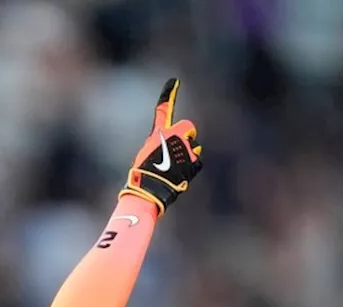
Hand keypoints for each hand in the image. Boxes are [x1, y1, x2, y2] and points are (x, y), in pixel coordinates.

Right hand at [119, 78, 202, 214]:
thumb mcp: (146, 156)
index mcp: (159, 134)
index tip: (175, 81)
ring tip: (175, 169)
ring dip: (188, 155)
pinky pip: (197, 162)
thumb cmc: (144, 176)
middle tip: (179, 151)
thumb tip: (168, 150)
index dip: (168, 95)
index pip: (163, 110)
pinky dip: (192, 169)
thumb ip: (159, 146)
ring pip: (194, 147)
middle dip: (187, 136)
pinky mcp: (194, 160)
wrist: (151, 188)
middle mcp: (174, 136)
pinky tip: (181, 176)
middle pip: (189, 127)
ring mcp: (185, 147)